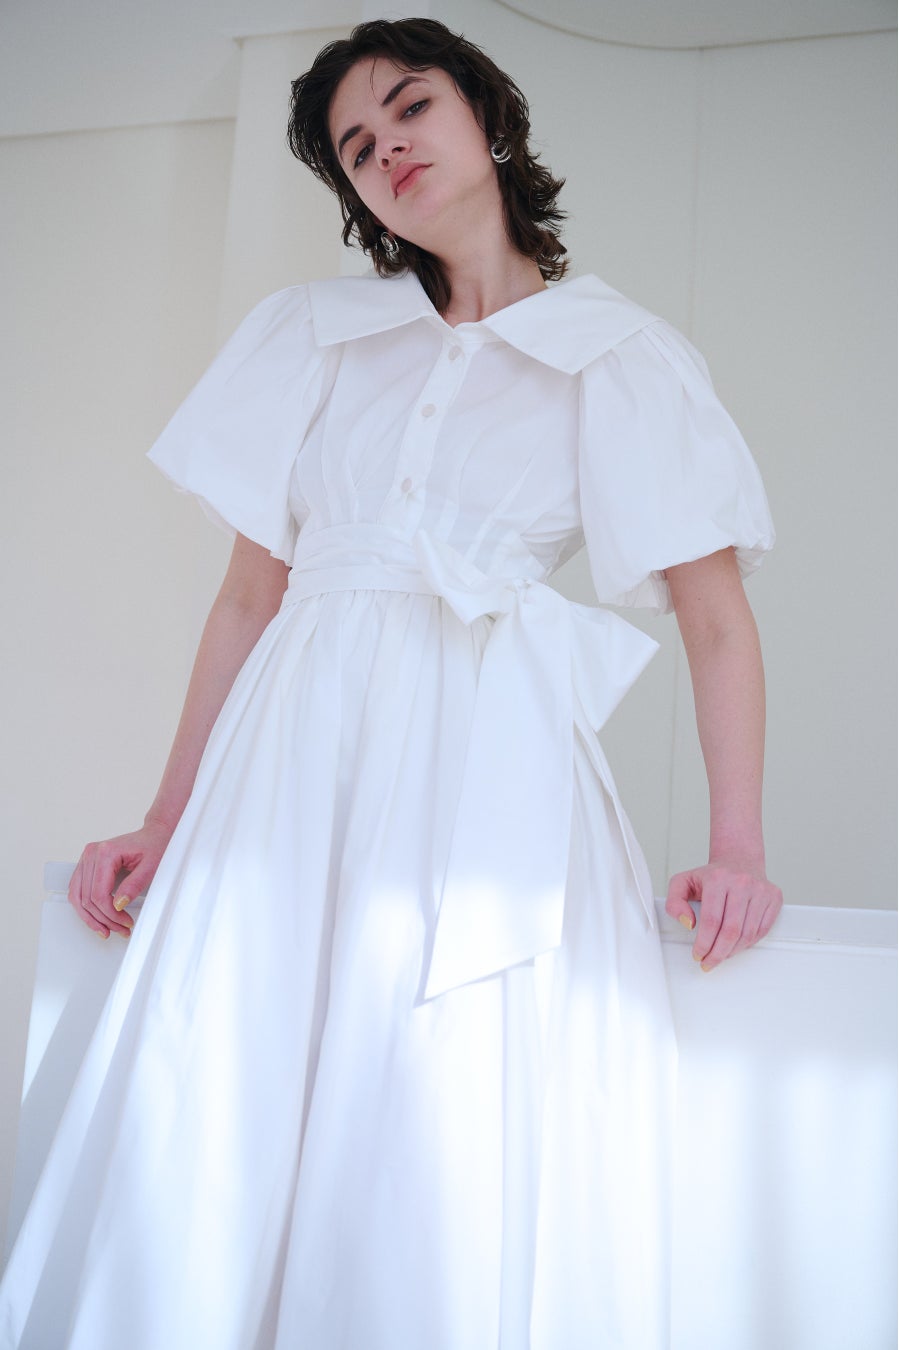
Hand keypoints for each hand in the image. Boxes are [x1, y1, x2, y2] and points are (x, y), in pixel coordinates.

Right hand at [67, 818, 173, 938]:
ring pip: (77, 896)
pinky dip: (85, 907)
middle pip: (86, 898)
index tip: (126, 922)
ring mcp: (86, 858)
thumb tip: (118, 906)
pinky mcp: (87, 864)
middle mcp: (91, 853)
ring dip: (90, 917)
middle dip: (103, 919)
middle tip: (120, 930)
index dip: (111, 914)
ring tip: (106, 930)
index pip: (99, 893)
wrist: (154, 835)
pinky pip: (78, 890)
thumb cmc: (155, 846)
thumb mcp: (151, 867)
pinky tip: (97, 918)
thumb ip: (134, 885)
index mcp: (105, 852)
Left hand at [665, 861, 782, 970]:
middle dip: (718, 953)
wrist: (739, 859)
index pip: (711, 920)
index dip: (704, 943)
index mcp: (718, 878)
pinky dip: (748, 943)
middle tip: (708, 963)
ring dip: (732, 951)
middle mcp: (742, 882)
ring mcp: (761, 890)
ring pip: (748, 934)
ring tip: (721, 955)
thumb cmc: (711, 875)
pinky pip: (762, 930)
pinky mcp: (774, 897)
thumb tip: (688, 923)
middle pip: (731, 930)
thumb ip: (675, 902)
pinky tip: (736, 945)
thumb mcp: (682, 882)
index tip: (698, 954)